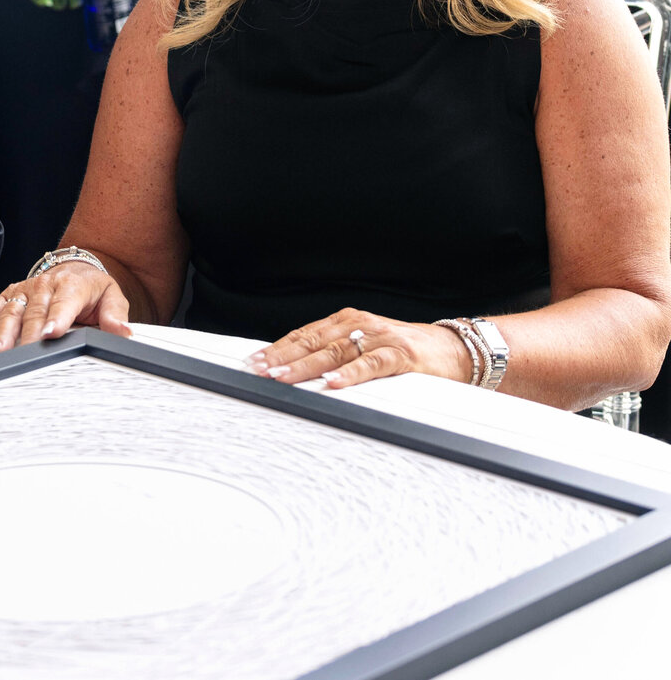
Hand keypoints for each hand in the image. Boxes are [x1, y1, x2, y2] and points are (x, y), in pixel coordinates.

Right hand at [0, 263, 131, 352]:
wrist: (76, 268)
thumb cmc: (92, 289)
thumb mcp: (112, 297)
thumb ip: (116, 315)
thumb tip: (123, 332)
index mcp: (72, 285)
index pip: (63, 303)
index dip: (56, 319)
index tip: (50, 335)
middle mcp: (45, 285)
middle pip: (34, 313)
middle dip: (26, 336)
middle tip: (19, 358)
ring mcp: (25, 289)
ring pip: (11, 312)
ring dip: (1, 334)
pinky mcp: (11, 294)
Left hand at [243, 307, 473, 390]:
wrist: (452, 350)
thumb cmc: (404, 352)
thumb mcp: (365, 346)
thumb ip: (336, 353)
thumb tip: (296, 369)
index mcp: (346, 321)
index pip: (304, 334)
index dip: (277, 348)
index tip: (253, 362)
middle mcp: (359, 324)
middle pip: (313, 342)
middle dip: (282, 357)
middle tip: (258, 371)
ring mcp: (379, 338)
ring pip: (335, 352)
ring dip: (306, 366)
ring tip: (283, 377)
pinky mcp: (400, 355)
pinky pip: (370, 365)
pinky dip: (350, 375)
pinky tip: (331, 384)